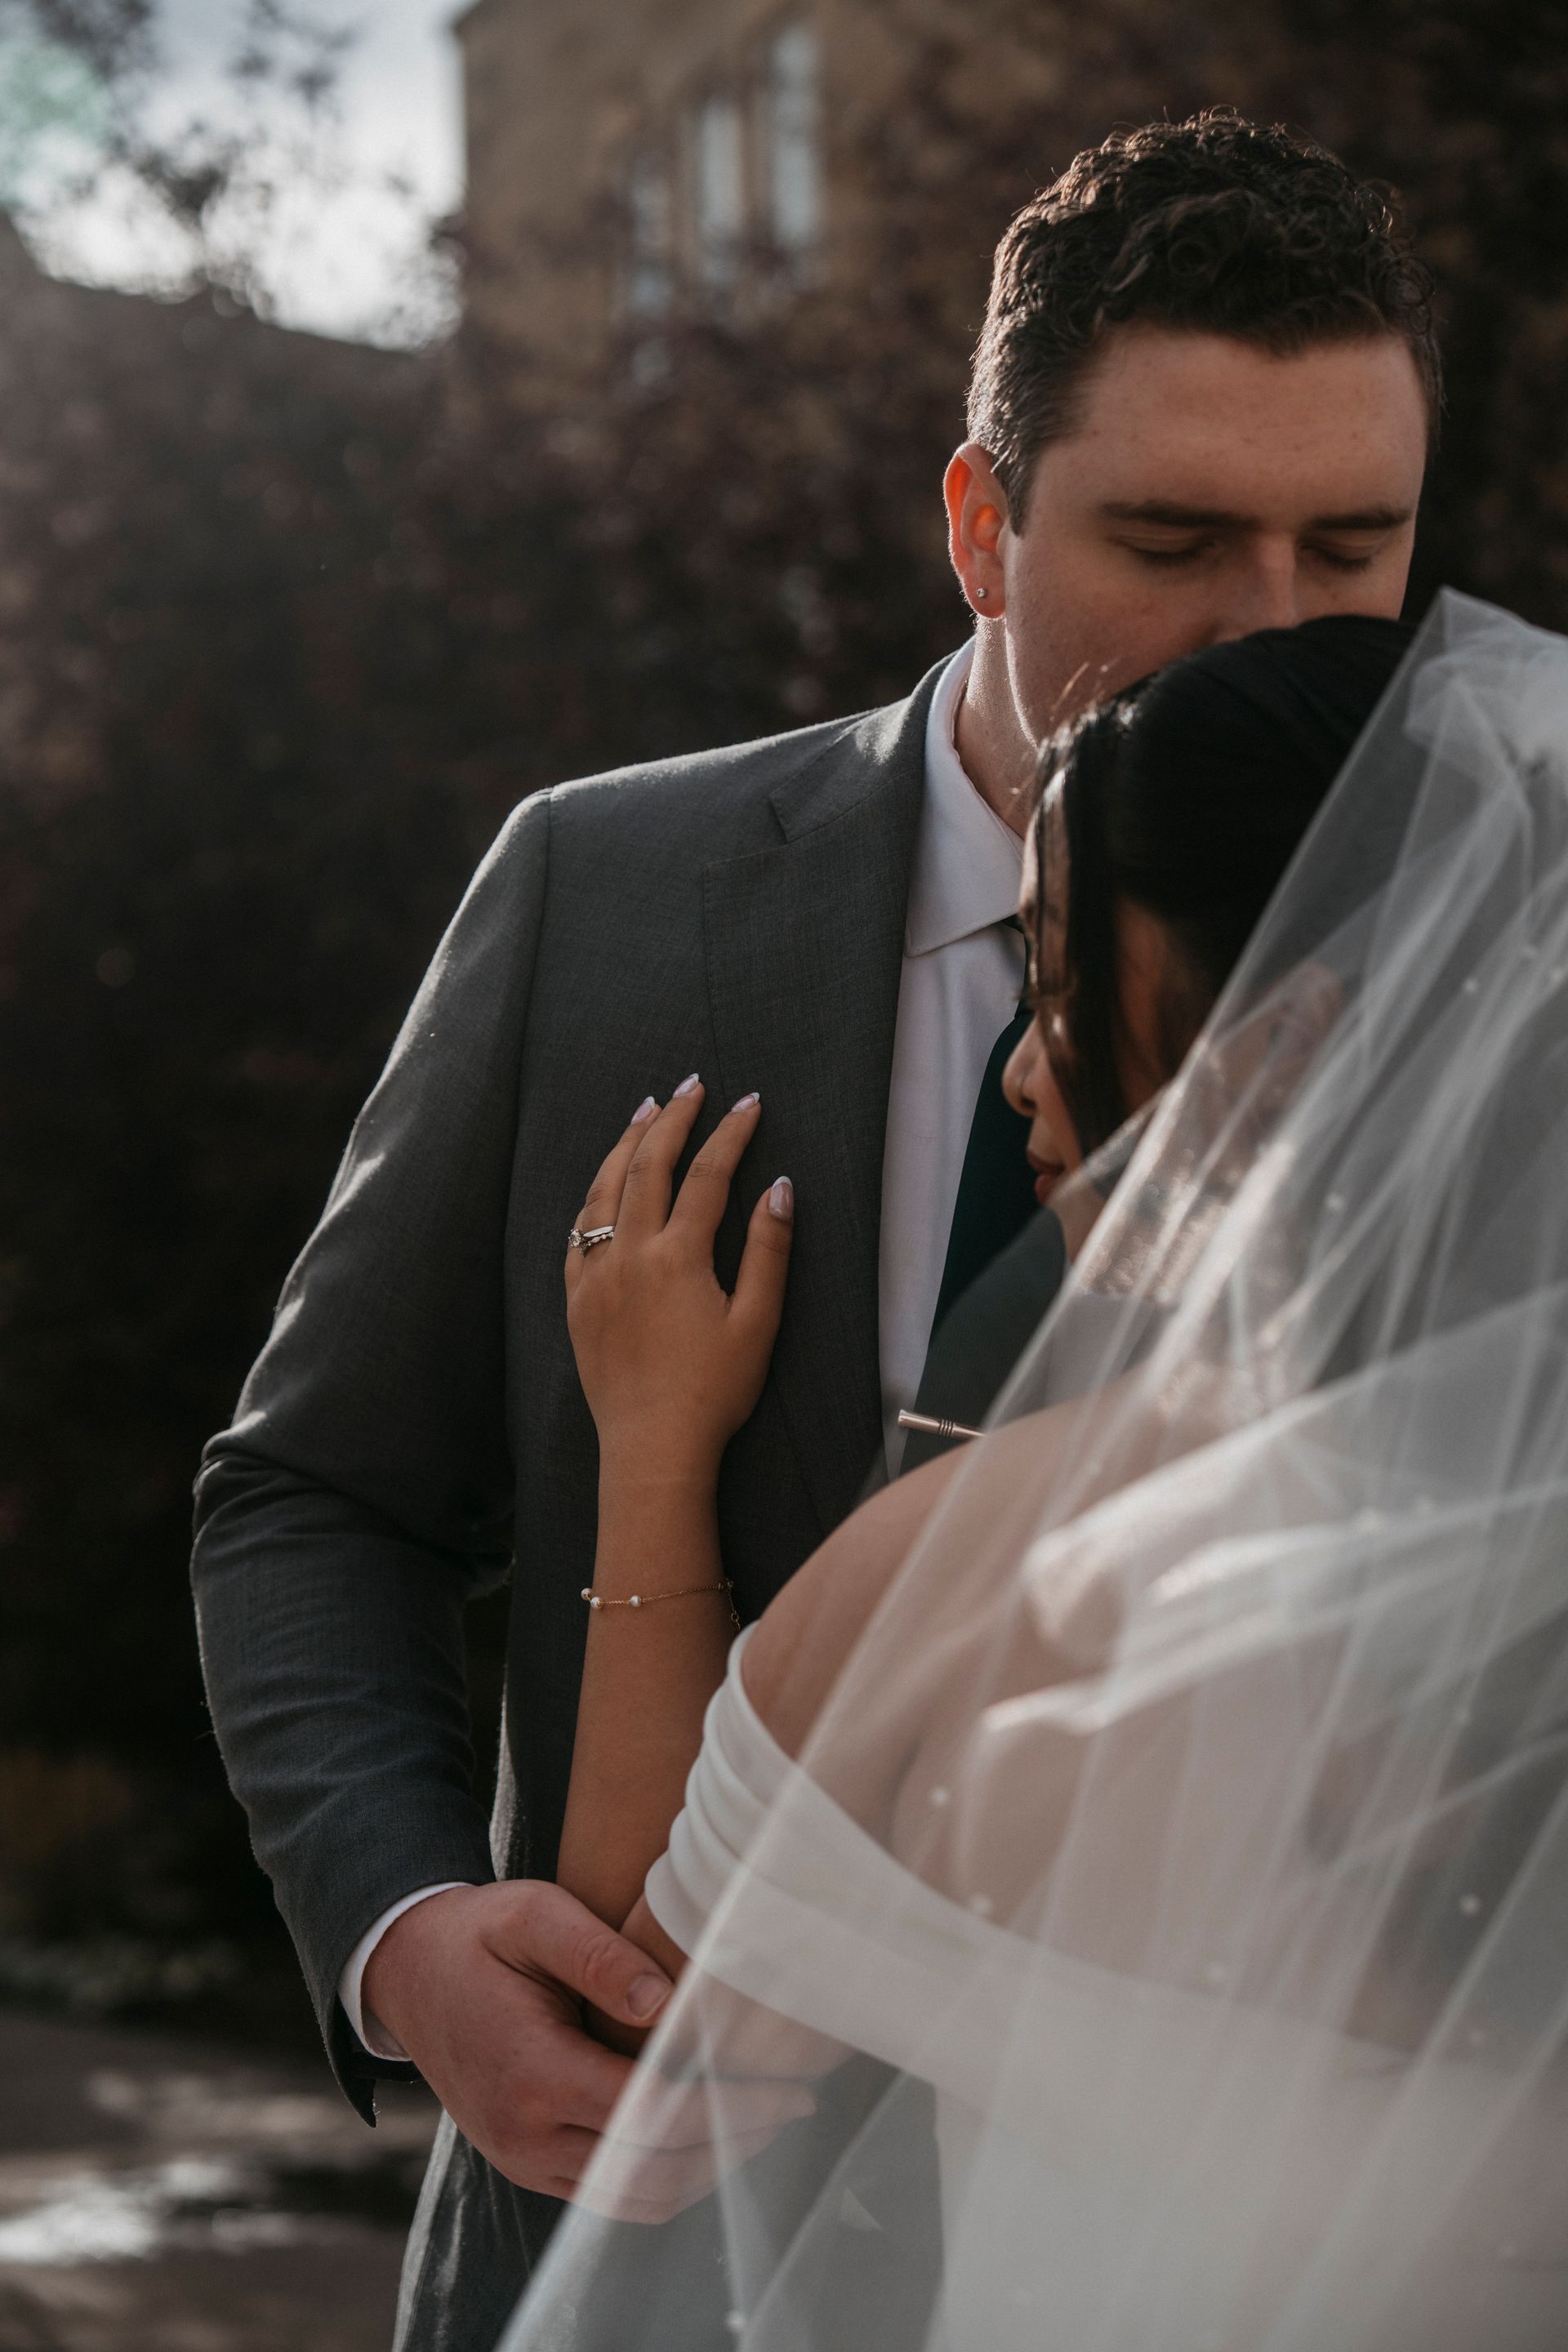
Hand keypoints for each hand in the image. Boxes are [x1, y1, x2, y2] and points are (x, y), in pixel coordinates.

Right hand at [361, 1882, 811, 2218]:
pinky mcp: (525, 2165)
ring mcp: (522, 2160)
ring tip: (759, 2125)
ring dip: (704, 2173)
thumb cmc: (479, 1935)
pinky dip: (663, 2180)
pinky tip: (703, 2138)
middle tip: (792, 2106)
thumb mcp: (534, 1915)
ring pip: (632, 2200)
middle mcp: (525, 2135)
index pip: (653, 2114)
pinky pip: (606, 2197)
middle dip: (732, 2145)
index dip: (730, 2108)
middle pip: (652, 2172)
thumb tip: (668, 2001)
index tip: (789, 2090)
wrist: (406, 1972)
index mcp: (532, 2072)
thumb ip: (599, 1954)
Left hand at [565, 1081, 794, 1484]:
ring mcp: (595, 1276)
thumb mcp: (758, 1323)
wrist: (651, 1447)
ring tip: (644, 1111)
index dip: (731, 1133)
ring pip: (602, 1190)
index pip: (707, 1175)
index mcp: (678, 1257)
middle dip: (672, 1119)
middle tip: (691, 1085)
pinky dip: (593, 1196)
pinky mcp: (576, 1301)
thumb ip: (769, 1251)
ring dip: (625, 1144)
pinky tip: (603, 1184)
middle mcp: (629, 1255)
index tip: (750, 1102)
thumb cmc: (713, 1392)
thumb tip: (780, 1188)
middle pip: (648, 1167)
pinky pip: (577, 1233)